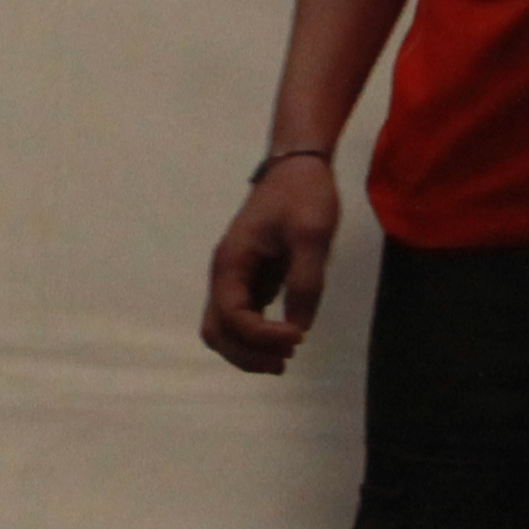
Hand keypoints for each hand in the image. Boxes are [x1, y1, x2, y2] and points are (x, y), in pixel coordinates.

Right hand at [202, 157, 341, 373]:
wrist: (298, 167)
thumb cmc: (304, 195)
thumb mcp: (312, 234)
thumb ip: (305, 281)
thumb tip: (298, 328)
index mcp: (232, 261)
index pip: (233, 316)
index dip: (262, 335)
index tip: (298, 337)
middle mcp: (225, 273)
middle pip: (217, 330)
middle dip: (246, 353)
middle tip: (285, 360)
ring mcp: (236, 277)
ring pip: (224, 329)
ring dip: (247, 351)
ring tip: (283, 359)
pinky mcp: (251, 279)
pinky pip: (241, 319)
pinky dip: (255, 338)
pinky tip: (283, 342)